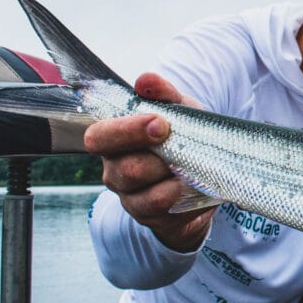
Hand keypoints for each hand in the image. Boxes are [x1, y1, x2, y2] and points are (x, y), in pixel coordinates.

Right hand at [83, 72, 214, 251]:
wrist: (204, 178)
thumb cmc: (183, 138)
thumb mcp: (180, 113)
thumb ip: (164, 95)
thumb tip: (146, 80)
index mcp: (114, 143)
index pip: (99, 138)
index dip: (126, 131)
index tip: (159, 123)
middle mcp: (116, 173)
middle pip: (125, 170)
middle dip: (158, 158)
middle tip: (183, 147)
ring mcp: (133, 200)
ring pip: (150, 196)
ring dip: (178, 181)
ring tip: (195, 168)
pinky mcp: (153, 221)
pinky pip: (171, 214)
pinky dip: (190, 198)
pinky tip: (201, 187)